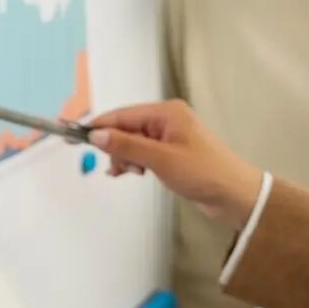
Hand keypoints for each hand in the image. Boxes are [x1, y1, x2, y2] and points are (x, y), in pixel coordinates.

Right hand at [87, 100, 263, 229]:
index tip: (74, 137)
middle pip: (126, 128)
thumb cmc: (204, 172)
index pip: (123, 115)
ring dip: (126, 157)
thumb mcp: (161, 159)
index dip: (99, 126)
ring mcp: (170, 136)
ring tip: (132, 173)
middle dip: (115, 147)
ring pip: (133, 142)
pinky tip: (135, 173)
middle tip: (117, 168)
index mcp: (167, 112)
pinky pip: (143, 152)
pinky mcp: (172, 153)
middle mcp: (167, 120)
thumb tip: (96, 135)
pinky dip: (135, 162)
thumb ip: (127, 146)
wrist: (234, 195)